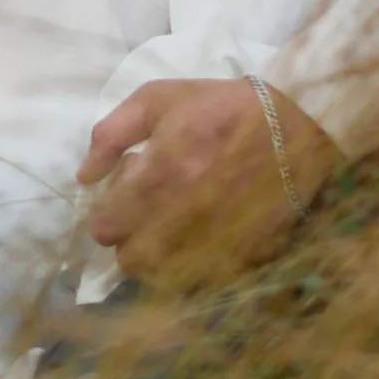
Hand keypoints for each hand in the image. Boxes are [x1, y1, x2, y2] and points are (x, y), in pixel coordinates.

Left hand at [76, 78, 335, 282]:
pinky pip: (200, 279)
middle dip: (130, 238)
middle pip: (128, 260)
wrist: (293, 123)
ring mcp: (213, 243)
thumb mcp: (158, 99)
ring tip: (172, 226)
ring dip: (159, 256)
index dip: (106, 212)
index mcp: (157, 176)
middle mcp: (181, 218)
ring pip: (161, 276)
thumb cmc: (219, 106)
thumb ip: (112, 134)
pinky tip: (203, 235)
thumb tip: (85, 177)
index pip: (103, 227)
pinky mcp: (243, 257)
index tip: (123, 196)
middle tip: (146, 212)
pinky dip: (194, 265)